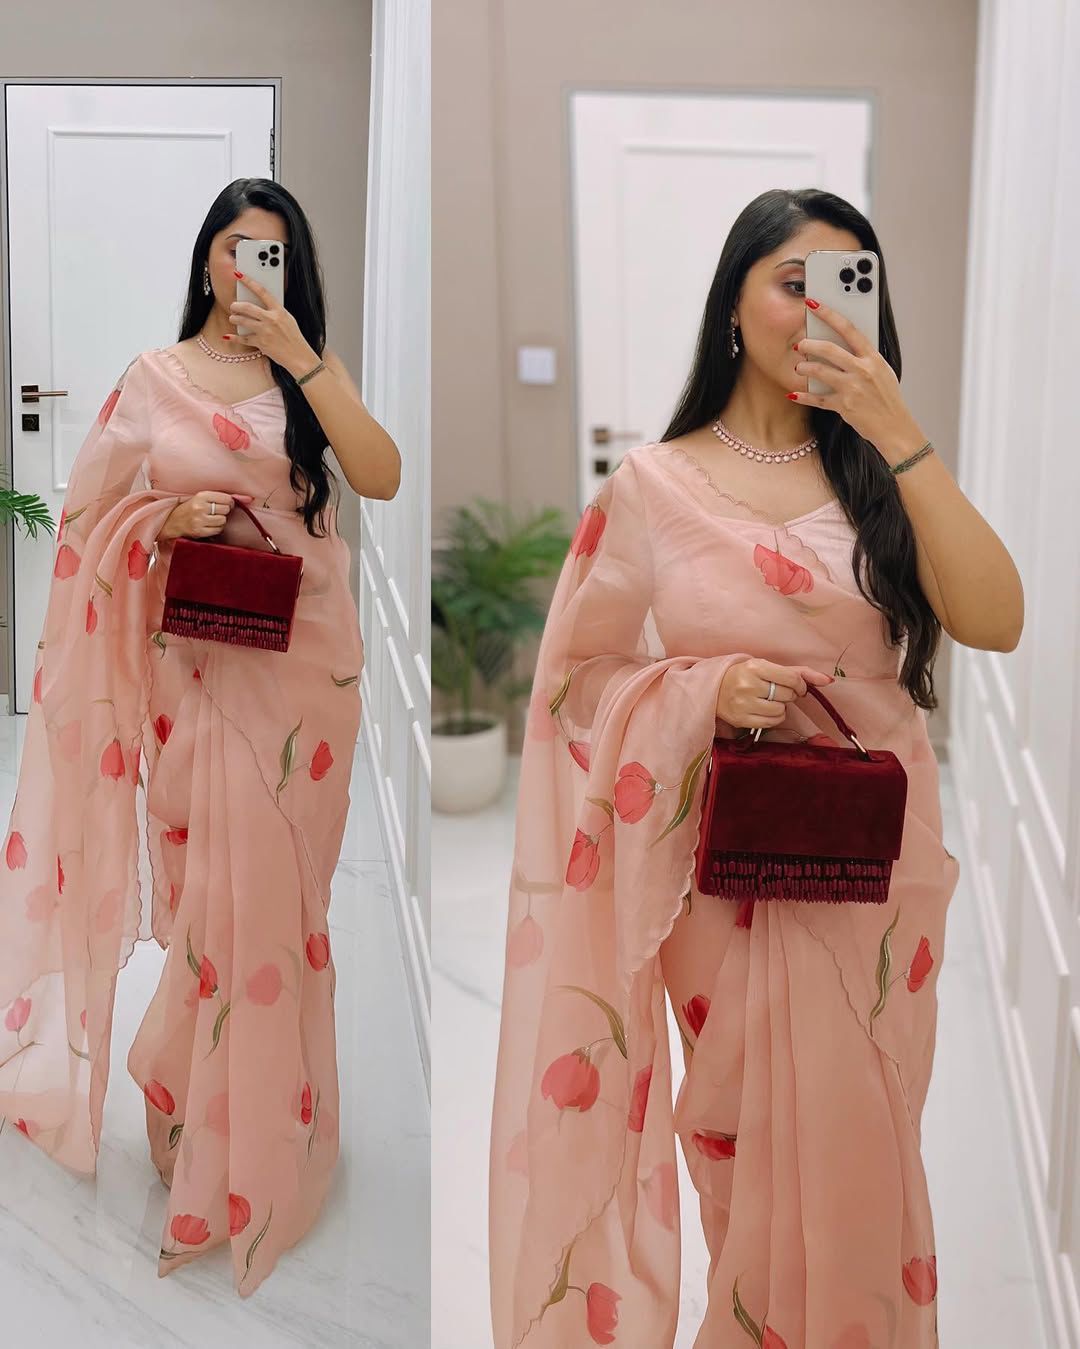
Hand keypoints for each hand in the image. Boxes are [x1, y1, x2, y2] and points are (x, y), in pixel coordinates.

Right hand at [159, 490, 254, 541]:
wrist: (172, 521)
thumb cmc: (191, 508)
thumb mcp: (204, 498)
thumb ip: (226, 497)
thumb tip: (250, 498)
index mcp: (202, 495)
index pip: (227, 499)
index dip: (229, 503)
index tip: (224, 504)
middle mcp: (200, 507)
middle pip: (226, 510)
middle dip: (223, 512)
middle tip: (214, 512)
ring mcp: (199, 520)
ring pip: (223, 521)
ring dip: (220, 521)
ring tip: (210, 519)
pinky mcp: (199, 531)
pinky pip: (218, 530)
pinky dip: (216, 529)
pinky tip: (208, 526)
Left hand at [226, 269, 317, 375]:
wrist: (299, 357)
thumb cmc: (294, 338)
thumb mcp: (288, 320)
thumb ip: (275, 311)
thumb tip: (260, 305)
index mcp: (279, 311)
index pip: (262, 291)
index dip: (249, 281)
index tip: (239, 275)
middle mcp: (271, 319)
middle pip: (247, 307)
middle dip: (237, 305)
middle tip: (233, 306)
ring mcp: (265, 331)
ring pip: (243, 321)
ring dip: (234, 319)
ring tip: (233, 318)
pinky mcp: (261, 343)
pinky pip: (243, 339)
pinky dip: (234, 338)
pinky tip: (228, 336)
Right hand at [716, 657, 833, 732]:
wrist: (715, 687)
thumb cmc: (747, 676)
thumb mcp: (769, 668)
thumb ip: (800, 673)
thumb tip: (829, 680)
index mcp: (756, 667)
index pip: (792, 679)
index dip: (800, 685)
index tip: (797, 687)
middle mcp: (748, 685)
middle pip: (787, 695)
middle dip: (788, 695)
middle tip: (776, 692)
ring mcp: (743, 703)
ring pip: (780, 711)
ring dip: (780, 708)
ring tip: (769, 701)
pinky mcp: (741, 719)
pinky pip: (771, 722)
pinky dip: (774, 718)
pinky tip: (765, 710)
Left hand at [790, 297, 922, 456]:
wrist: (894, 427)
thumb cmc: (887, 399)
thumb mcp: (882, 372)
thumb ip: (865, 358)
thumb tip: (845, 345)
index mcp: (873, 358)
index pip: (849, 329)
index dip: (829, 314)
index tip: (814, 305)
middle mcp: (862, 370)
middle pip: (829, 350)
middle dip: (809, 345)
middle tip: (800, 345)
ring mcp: (852, 388)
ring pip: (820, 372)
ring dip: (804, 368)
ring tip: (798, 368)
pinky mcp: (844, 406)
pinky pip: (817, 399)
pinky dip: (803, 397)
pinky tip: (793, 394)